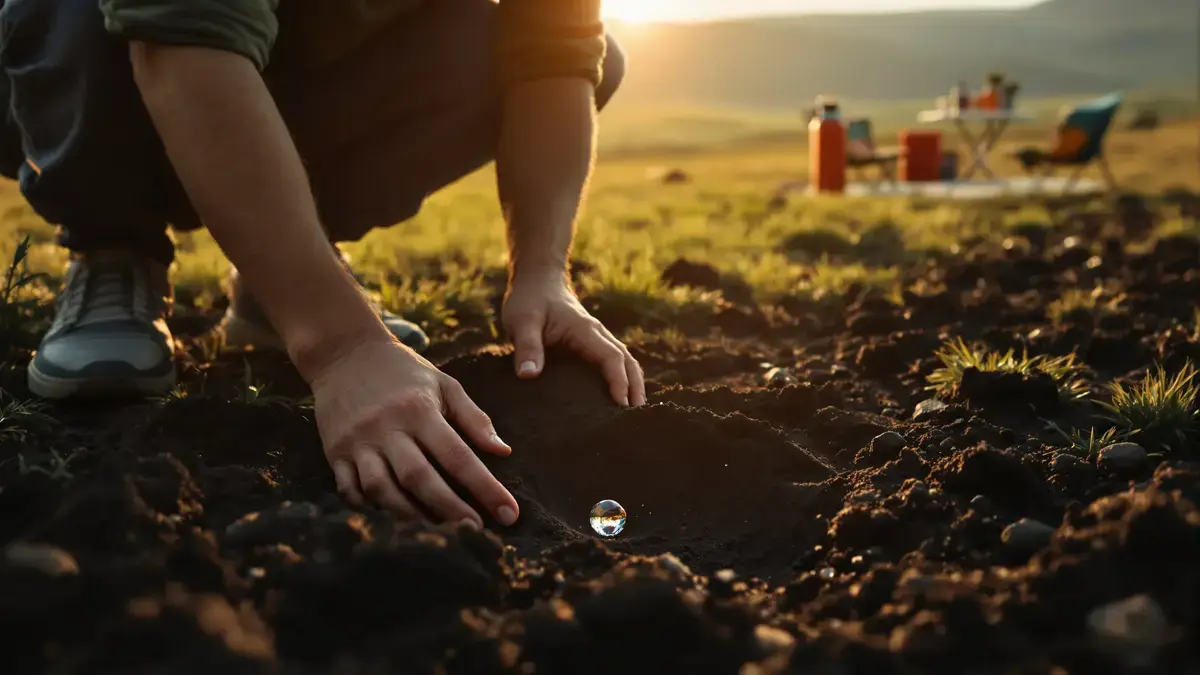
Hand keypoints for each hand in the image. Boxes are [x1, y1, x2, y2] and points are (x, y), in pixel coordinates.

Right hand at [309, 337, 518, 528]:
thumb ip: (474, 418)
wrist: (344, 353)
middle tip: (476, 532)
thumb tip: (504, 452)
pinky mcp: (334, 452)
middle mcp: (387, 428)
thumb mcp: (444, 383)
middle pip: (419, 479)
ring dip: (410, 515)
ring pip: (382, 490)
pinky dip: (370, 508)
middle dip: (450, 510)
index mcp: (419, 410)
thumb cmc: (403, 371)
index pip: (457, 456)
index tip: (508, 513)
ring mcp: (357, 442)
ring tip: (437, 530)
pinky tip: (392, 517)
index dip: (485, 488)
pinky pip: (349, 490)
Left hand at [501, 276, 645, 406]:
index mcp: (585, 330)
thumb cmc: (529, 300)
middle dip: (635, 387)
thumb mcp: (522, 322)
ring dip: (633, 383)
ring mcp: (596, 337)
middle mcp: (597, 333)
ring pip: (625, 360)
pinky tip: (619, 396)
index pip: (611, 357)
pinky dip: (623, 377)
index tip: (621, 405)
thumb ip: (527, 347)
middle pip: (627, 360)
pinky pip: (613, 360)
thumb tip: (528, 376)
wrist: (536, 280)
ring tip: (633, 411)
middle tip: (637, 416)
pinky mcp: (591, 342)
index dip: (619, 381)